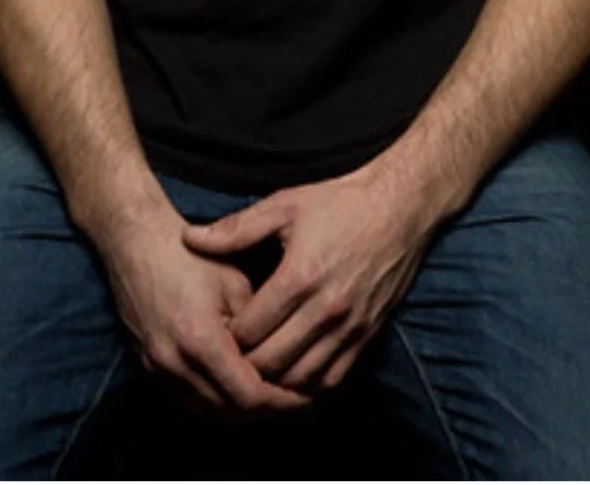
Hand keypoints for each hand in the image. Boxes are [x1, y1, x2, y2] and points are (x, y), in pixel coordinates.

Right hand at [97, 189, 316, 422]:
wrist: (138, 245)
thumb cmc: (191, 256)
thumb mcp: (235, 284)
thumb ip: (258, 327)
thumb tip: (281, 358)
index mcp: (200, 341)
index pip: (248, 394)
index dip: (282, 401)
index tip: (308, 397)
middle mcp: (176, 365)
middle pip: (230, 412)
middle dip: (267, 412)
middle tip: (299, 402)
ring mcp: (159, 370)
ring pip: (209, 412)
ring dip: (243, 413)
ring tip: (275, 400)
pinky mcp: (150, 368)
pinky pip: (190, 401)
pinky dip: (218, 403)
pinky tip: (240, 392)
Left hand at [179, 162, 435, 396]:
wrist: (399, 208)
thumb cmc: (339, 203)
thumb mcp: (284, 206)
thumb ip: (236, 229)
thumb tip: (190, 239)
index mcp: (299, 276)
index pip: (250, 330)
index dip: (226, 336)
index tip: (216, 329)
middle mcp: (326, 309)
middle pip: (272, 362)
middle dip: (245, 364)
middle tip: (229, 356)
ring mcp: (350, 327)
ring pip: (301, 378)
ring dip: (275, 379)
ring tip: (256, 368)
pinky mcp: (368, 335)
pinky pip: (332, 379)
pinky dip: (308, 384)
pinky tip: (291, 372)